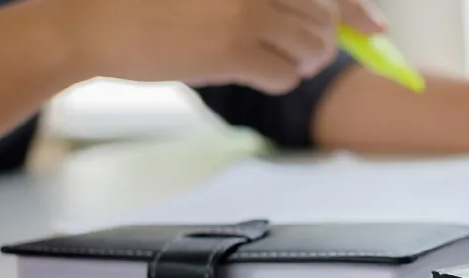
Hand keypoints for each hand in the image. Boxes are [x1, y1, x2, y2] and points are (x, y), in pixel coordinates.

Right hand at [50, 0, 385, 94]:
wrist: (93, 21)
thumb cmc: (149, 3)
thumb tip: (324, 22)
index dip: (355, 9)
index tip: (376, 28)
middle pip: (323, 19)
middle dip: (322, 43)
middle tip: (301, 54)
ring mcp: (248, 11)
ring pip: (312, 48)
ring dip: (302, 64)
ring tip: (274, 63)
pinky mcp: (234, 49)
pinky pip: (285, 75)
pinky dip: (279, 80)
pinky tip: (256, 75)